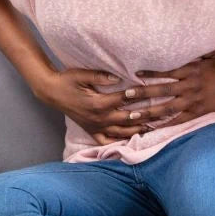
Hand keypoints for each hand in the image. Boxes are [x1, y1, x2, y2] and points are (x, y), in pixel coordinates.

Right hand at [34, 68, 154, 145]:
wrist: (51, 92)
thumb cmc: (67, 80)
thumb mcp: (81, 74)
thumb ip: (100, 75)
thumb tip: (118, 77)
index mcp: (98, 103)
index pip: (123, 99)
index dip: (139, 96)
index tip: (154, 93)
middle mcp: (99, 118)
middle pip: (127, 118)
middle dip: (146, 116)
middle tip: (163, 113)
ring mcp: (95, 127)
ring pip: (121, 132)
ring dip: (138, 130)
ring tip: (154, 127)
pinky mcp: (92, 131)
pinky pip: (108, 140)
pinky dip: (120, 142)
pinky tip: (131, 140)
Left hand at [120, 49, 214, 128]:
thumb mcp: (211, 54)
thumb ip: (199, 45)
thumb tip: (190, 28)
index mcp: (190, 72)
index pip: (167, 73)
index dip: (151, 73)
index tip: (135, 73)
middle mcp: (188, 87)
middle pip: (162, 91)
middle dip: (144, 93)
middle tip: (126, 95)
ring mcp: (191, 102)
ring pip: (166, 109)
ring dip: (149, 112)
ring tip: (132, 115)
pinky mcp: (194, 113)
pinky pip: (177, 120)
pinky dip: (164, 125)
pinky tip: (150, 128)